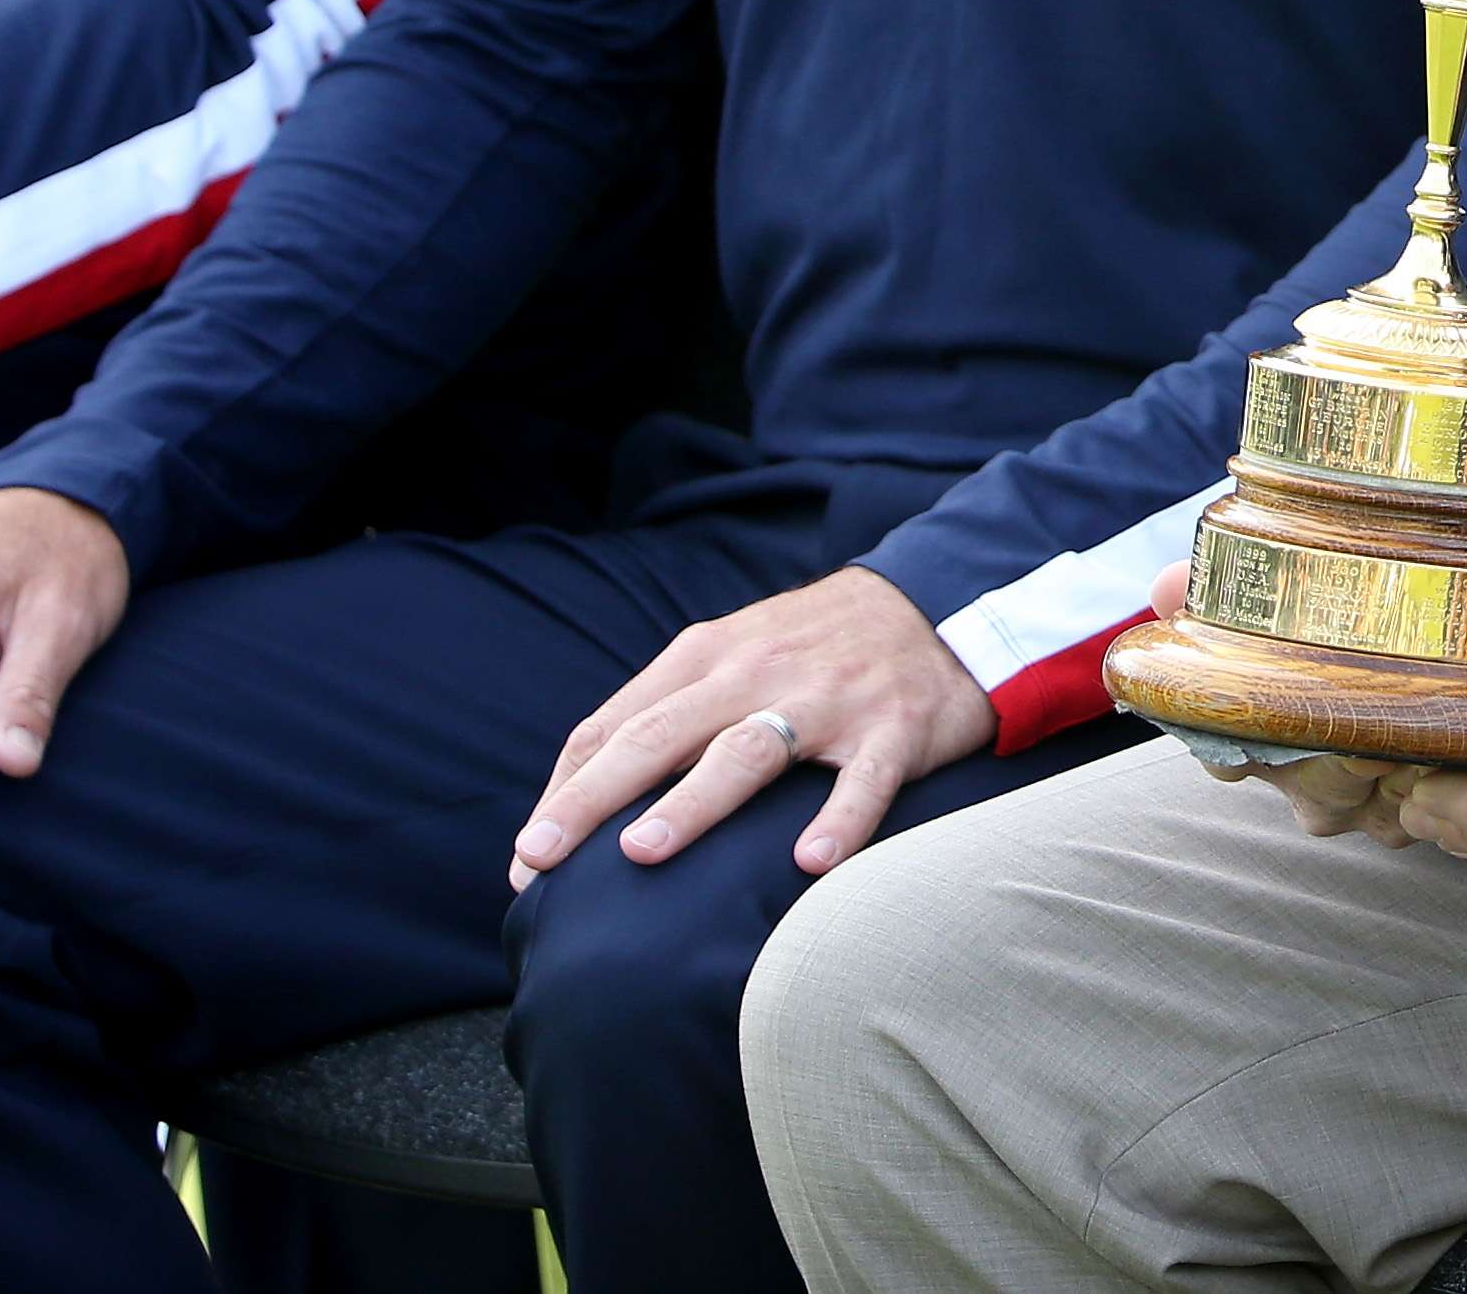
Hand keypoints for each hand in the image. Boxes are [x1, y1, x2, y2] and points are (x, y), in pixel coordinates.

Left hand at [509, 566, 1000, 888]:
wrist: (939, 602)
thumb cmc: (814, 650)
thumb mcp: (734, 657)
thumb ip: (668, 713)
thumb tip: (581, 801)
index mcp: (706, 658)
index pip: (615, 725)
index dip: (566, 792)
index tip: (527, 860)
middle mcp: (757, 673)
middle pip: (660, 735)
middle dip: (593, 798)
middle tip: (542, 858)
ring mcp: (828, 700)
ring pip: (748, 750)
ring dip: (692, 801)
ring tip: (642, 852)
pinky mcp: (895, 727)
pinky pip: (863, 778)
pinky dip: (838, 818)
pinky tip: (810, 863)